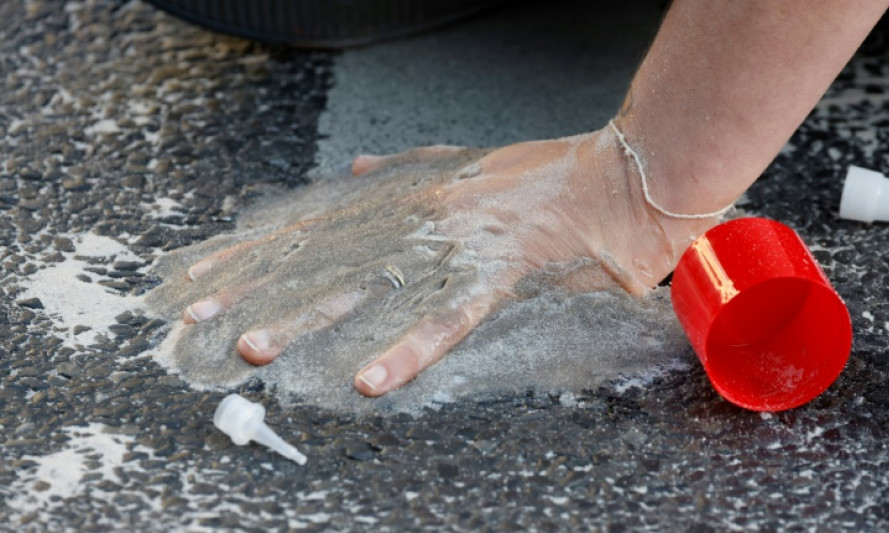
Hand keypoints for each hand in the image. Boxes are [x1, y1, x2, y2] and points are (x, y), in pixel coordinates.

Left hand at [163, 127, 714, 396]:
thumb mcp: (462, 163)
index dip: (258, 252)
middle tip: (198, 318)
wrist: (613, 183)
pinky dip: (409, 349)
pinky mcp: (493, 275)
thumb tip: (353, 171)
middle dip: (256, 286)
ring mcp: (450, 246)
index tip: (208, 277)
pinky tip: (372, 379)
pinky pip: (444, 319)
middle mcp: (414, 218)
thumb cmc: (546, 176)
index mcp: (404, 196)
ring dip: (309, 316)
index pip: (313, 226)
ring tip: (256, 347)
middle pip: (321, 254)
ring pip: (367, 284)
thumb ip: (403, 165)